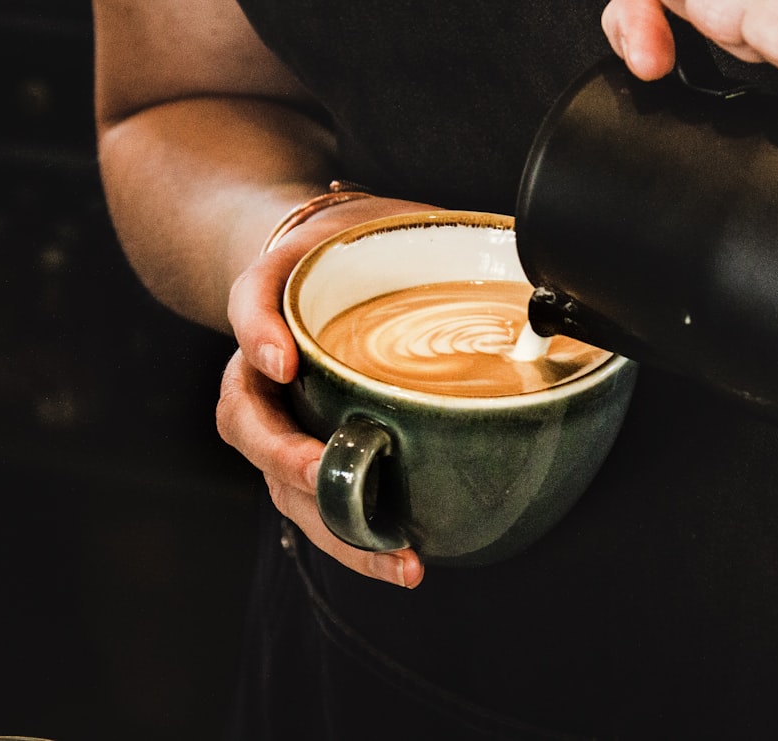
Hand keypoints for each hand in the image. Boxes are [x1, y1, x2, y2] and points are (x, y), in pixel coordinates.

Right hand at [216, 195, 435, 587]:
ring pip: (280, 479)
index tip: (284, 362)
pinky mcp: (313, 452)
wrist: (322, 266)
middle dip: (286, 457)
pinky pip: (318, 500)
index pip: (248, 305)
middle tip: (327, 475)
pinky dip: (354, 536)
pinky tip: (402, 559)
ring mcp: (284, 418)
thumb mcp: (377, 219)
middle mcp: (265, 366)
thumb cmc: (351, 248)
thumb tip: (531, 280)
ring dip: (330, 523)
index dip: (257, 335)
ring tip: (394, 556)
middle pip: (246, 420)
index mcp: (273, 297)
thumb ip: (427, 236)